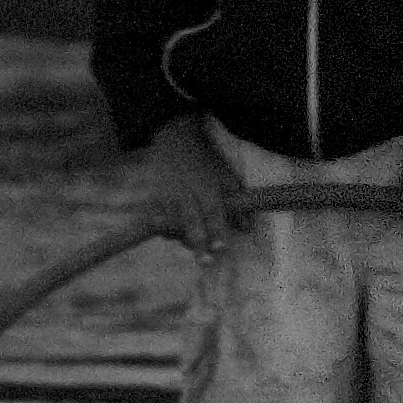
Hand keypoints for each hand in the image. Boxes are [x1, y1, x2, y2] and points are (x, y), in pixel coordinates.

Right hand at [138, 117, 238, 255]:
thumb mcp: (227, 177)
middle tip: (206, 262)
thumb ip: (238, 203)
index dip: (218, 229)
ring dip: (181, 238)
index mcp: (207, 186)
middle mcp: (186, 192)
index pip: (213, 211)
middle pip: (190, 221)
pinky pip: (158, 219)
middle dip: (197, 242)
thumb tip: (249, 228)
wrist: (175, 140)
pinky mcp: (153, 198)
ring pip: (172, 223)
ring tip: (191, 248)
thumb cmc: (206, 162)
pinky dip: (165, 229)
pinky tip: (172, 235)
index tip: (222, 247)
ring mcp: (167, 195)